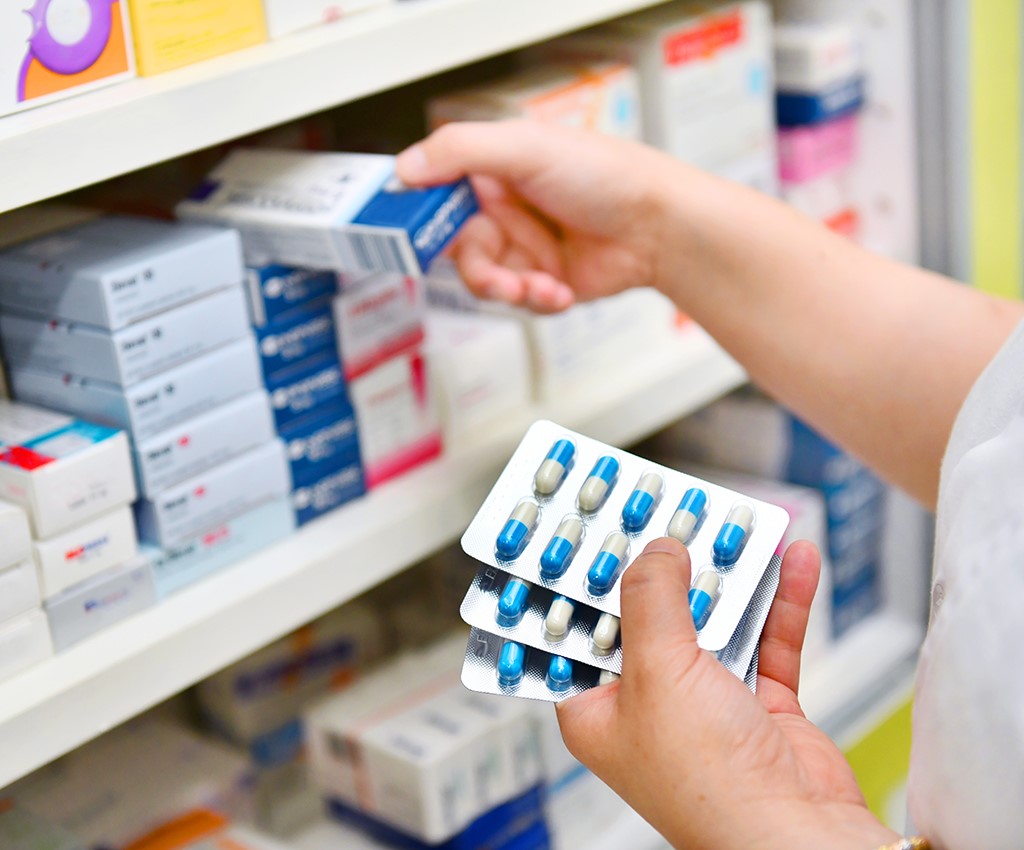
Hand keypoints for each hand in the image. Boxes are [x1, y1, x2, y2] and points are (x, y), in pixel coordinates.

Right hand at [396, 120, 675, 311]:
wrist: (660, 227)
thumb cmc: (606, 175)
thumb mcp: (526, 149)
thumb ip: (460, 151)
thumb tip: (404, 168)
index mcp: (495, 169)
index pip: (438, 193)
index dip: (423, 217)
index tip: (411, 236)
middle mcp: (506, 209)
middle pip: (459, 249)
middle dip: (478, 269)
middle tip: (496, 277)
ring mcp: (525, 247)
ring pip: (487, 281)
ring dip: (510, 289)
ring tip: (537, 286)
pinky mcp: (545, 281)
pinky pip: (520, 302)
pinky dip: (538, 300)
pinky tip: (562, 289)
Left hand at [556, 538, 899, 849]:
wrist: (800, 836)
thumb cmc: (709, 785)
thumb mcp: (658, 672)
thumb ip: (652, 600)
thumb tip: (656, 551)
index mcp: (600, 708)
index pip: (579, 630)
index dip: (585, 580)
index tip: (595, 530)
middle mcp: (649, 705)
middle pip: (650, 616)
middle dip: (666, 566)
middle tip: (672, 514)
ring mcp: (706, 705)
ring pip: (713, 622)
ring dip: (729, 577)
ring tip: (735, 527)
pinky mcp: (759, 705)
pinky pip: (768, 640)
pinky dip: (781, 602)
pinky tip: (793, 562)